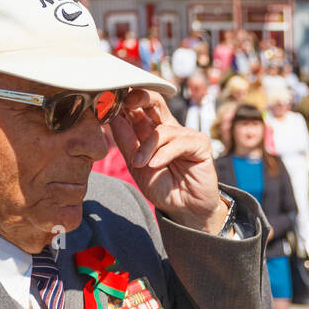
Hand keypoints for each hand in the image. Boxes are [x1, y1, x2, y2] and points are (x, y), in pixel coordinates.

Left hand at [109, 88, 226, 233]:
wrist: (183, 210)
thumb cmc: (162, 187)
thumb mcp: (136, 165)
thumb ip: (126, 141)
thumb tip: (113, 116)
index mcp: (152, 131)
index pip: (138, 108)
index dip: (125, 102)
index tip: (108, 101)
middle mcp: (169, 128)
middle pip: (154, 102)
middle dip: (138, 98)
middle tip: (124, 102)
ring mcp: (185, 135)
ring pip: (162, 129)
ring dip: (147, 147)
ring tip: (140, 164)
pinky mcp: (200, 144)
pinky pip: (179, 142)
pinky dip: (164, 154)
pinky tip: (155, 165)